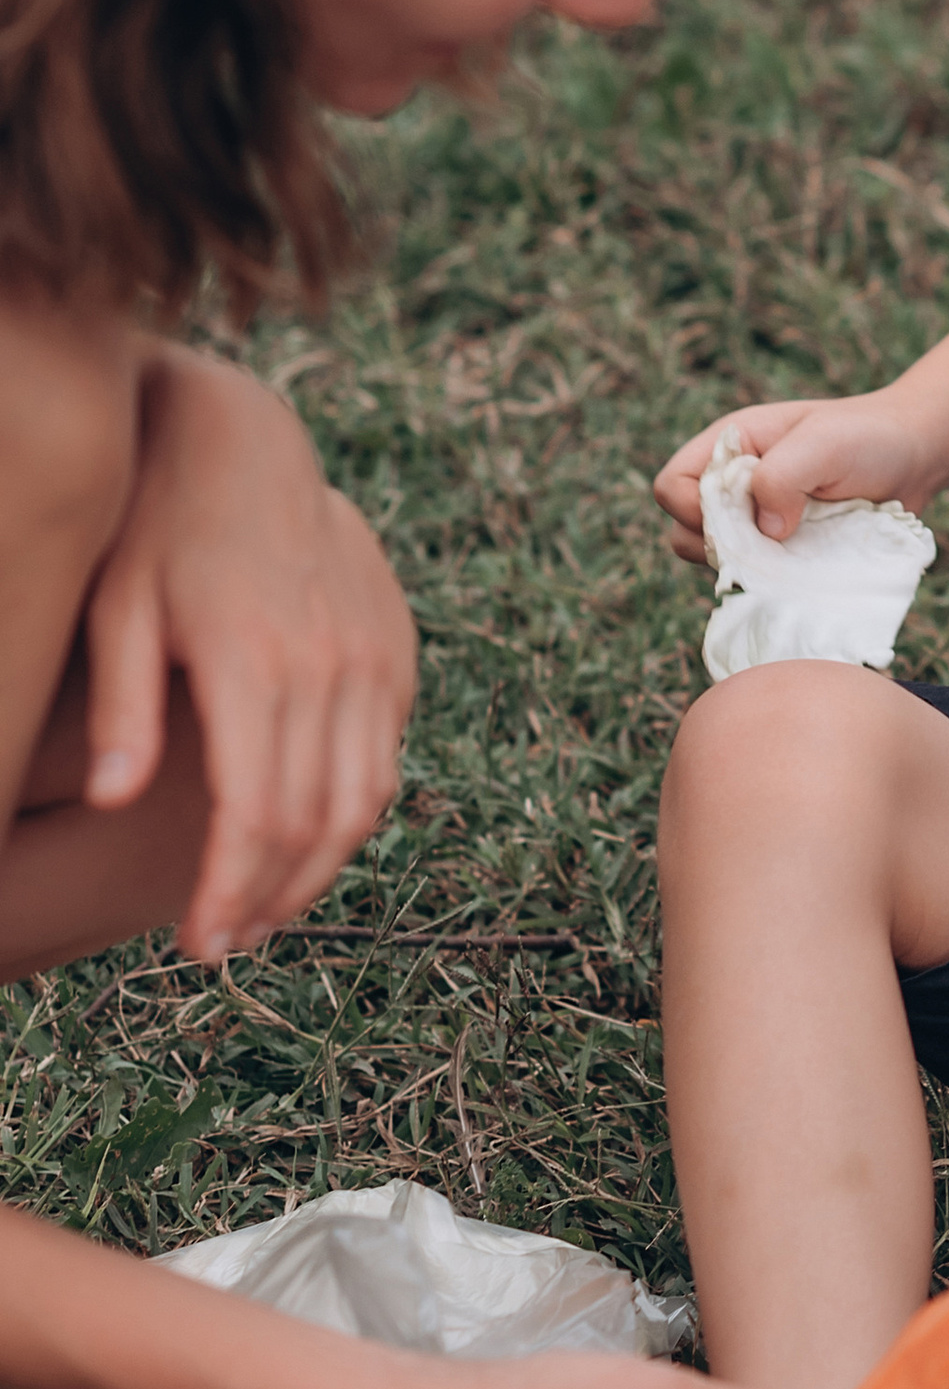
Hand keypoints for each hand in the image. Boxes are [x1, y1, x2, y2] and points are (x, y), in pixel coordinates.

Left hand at [85, 350, 416, 961]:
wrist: (245, 445)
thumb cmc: (158, 530)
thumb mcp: (117, 607)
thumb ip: (123, 704)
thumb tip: (113, 800)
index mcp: (257, 661)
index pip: (258, 814)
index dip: (230, 890)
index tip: (201, 942)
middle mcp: (332, 664)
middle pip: (316, 823)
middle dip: (272, 897)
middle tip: (226, 943)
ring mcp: (375, 655)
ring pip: (367, 800)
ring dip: (319, 870)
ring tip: (265, 908)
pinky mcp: (395, 648)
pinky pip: (387, 755)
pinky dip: (352, 812)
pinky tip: (303, 837)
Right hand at [653, 393, 939, 561]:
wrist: (916, 458)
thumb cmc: (868, 438)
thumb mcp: (824, 444)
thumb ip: (782, 476)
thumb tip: (764, 530)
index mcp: (731, 447)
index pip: (673, 486)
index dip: (693, 508)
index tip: (740, 516)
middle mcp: (736, 487)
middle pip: (684, 532)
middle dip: (718, 546)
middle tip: (771, 542)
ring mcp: (760, 524)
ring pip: (721, 563)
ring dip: (749, 569)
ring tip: (794, 556)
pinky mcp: (786, 554)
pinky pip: (760, 581)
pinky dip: (775, 585)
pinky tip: (807, 574)